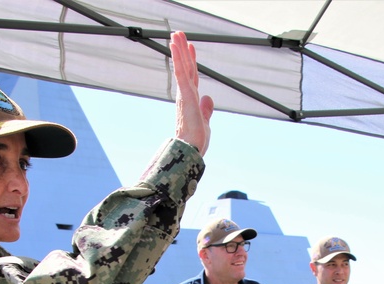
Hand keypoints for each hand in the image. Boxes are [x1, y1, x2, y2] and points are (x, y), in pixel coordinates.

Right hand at [171, 32, 213, 154]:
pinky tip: (174, 45)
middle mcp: (186, 94)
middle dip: (183, 50)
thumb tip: (209, 97)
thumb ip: (207, 109)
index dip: (192, 61)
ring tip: (175, 33)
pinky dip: (178, 58)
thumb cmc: (196, 140)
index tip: (191, 48)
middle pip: (186, 67)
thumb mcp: (205, 121)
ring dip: (179, 49)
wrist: (191, 150)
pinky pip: (180, 72)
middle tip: (178, 33)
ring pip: (182, 66)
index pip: (192, 76)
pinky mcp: (185, 95)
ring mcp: (185, 94)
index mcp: (191, 100)